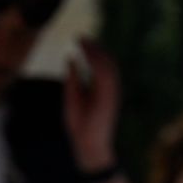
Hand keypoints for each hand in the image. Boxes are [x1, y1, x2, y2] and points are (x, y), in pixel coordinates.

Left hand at [62, 38, 122, 170]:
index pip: (100, 64)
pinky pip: (106, 77)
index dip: (91, 50)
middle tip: (80, 37)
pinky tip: (88, 54)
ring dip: (96, 52)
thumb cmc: (80, 125)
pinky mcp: (109, 98)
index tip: (79, 39)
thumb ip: (73, 78)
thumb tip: (70, 57)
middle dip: (94, 47)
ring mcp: (111, 93)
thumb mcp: (72, 96)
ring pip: (108, 66)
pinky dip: (98, 64)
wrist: (87, 145)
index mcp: (101, 88)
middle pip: (106, 62)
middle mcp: (109, 88)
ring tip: (83, 42)